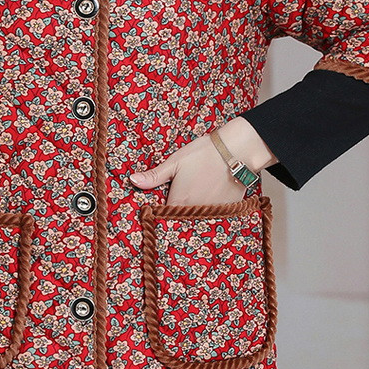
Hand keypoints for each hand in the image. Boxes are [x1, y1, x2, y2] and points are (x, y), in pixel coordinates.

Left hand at [128, 116, 276, 206]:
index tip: (160, 202)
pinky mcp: (227, 210)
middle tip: (182, 194)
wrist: (236, 151)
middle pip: (181, 217)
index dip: (160, 209)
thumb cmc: (203, 154)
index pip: (163, 214)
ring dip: (194, 210)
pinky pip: (214, 215)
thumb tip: (133, 181)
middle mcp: (195, 212)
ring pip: (198, 217)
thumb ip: (154, 176)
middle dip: (178, 211)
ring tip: (197, 194)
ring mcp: (212, 213)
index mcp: (179, 202)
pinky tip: (211, 194)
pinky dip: (210, 208)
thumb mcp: (174, 162)